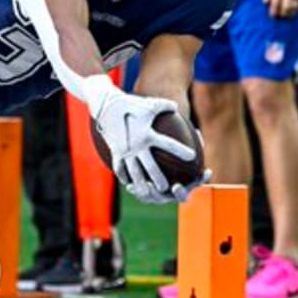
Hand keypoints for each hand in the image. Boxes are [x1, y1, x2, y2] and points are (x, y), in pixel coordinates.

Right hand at [80, 76, 196, 203]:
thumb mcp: (149, 104)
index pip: (167, 144)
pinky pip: (119, 167)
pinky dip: (124, 176)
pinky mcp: (115, 151)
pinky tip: (128, 183)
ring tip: (146, 193)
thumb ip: (165, 106)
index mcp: (147, 134)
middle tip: (166, 188)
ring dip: (140, 184)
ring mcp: (125, 150)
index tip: (192, 157)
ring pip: (134, 172)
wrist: (105, 106)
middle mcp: (137, 145)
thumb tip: (177, 107)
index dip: (180, 150)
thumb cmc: (130, 104)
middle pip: (150, 167)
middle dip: (158, 179)